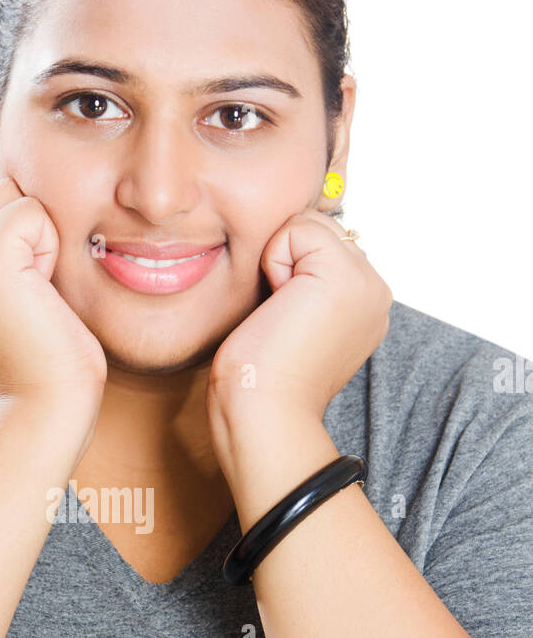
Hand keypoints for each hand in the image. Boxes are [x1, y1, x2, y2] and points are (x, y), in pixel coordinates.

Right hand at [0, 176, 107, 408]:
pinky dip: (49, 247)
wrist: (41, 410)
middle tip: (25, 300)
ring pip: (8, 195)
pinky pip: (30, 210)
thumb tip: (7, 183)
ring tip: (30, 297)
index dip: (12, 244)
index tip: (12, 302)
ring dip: (37, 241)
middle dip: (23, 237)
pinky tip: (39, 293)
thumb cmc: (38, 361)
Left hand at [207, 208, 392, 433]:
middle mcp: (376, 290)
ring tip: (283, 313)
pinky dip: (274, 261)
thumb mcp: (293, 317)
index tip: (286, 320)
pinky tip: (280, 305)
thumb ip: (307, 281)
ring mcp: (367, 282)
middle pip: (317, 227)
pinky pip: (297, 229)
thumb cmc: (262, 377)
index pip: (323, 242)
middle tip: (282, 318)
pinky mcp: (344, 275)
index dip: (288, 268)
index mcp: (366, 302)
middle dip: (286, 260)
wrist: (263, 413)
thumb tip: (294, 239)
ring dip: (280, 262)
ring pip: (308, 225)